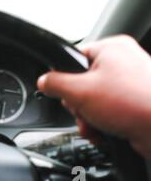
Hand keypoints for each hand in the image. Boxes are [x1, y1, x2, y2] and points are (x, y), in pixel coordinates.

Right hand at [37, 35, 150, 158]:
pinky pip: (107, 112)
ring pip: (93, 101)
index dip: (65, 79)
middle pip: (81, 83)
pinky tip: (106, 132)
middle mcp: (123, 63)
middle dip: (78, 105)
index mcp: (111, 49)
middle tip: (84, 110)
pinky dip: (102, 125)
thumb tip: (43, 81)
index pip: (73, 58)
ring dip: (88, 118)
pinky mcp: (135, 105)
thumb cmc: (136, 104)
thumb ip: (55, 83)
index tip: (65, 93)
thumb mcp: (80, 91)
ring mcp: (131, 84)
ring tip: (96, 125)